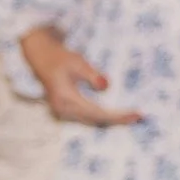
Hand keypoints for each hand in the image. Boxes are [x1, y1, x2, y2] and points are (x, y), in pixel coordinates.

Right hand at [19, 27, 141, 126]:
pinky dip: (102, 117)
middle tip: (138, 117)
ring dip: (111, 120)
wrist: (41, 58)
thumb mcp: (77, 62)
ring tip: (130, 116)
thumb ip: (91, 75)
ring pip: (92, 121)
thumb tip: (106, 87)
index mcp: (66, 98)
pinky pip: (87, 118)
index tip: (136, 114)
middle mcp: (64, 109)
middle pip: (96, 121)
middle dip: (118, 120)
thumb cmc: (60, 58)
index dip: (118, 115)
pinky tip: (115, 114)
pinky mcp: (65, 111)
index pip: (97, 113)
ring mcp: (63, 112)